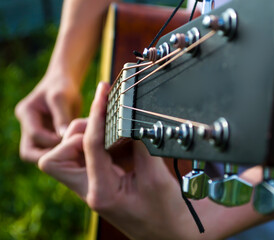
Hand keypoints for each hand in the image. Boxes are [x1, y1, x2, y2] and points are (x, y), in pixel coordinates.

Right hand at [15, 72, 81, 161]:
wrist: (65, 84)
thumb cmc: (63, 87)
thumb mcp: (62, 97)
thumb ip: (61, 117)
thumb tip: (62, 137)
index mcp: (26, 112)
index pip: (35, 135)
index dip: (53, 140)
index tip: (71, 140)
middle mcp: (26, 125)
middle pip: (29, 152)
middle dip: (48, 156)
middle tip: (70, 156)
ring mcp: (34, 132)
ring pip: (39, 154)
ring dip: (55, 157)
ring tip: (74, 154)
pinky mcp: (45, 137)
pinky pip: (50, 151)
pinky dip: (61, 153)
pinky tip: (76, 152)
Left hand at [39, 82, 199, 239]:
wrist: (170, 232)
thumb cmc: (166, 211)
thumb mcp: (156, 176)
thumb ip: (140, 145)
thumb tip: (129, 119)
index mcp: (103, 193)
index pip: (90, 146)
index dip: (97, 115)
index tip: (103, 92)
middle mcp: (90, 192)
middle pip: (56, 158)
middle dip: (76, 133)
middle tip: (102, 120)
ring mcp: (91, 189)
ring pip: (66, 158)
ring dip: (85, 137)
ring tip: (114, 129)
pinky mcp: (98, 185)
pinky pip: (85, 160)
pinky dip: (97, 144)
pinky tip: (119, 140)